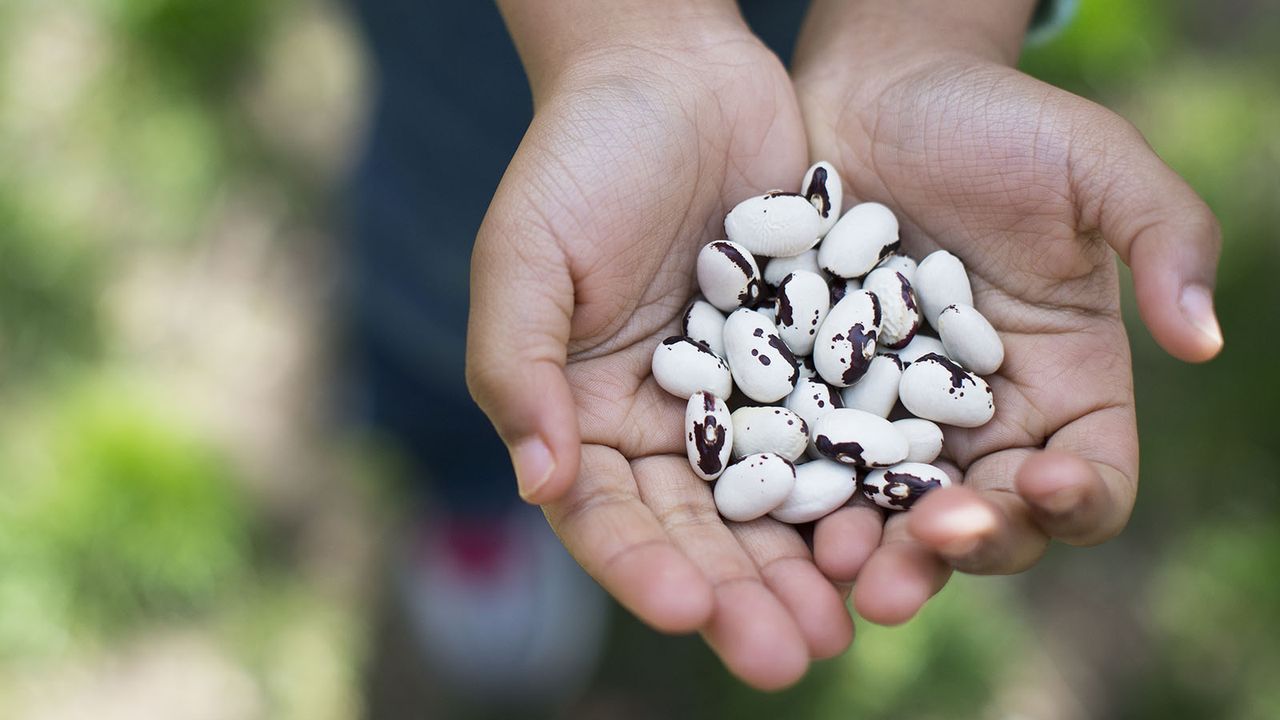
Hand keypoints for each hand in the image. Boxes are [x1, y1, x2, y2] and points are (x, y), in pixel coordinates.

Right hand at [467, 8, 850, 688]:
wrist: (672, 73)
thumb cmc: (578, 160)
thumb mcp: (525, 258)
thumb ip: (517, 370)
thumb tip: (538, 483)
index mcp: (583, 417)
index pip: (608, 518)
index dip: (644, 569)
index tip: (690, 610)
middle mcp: (664, 424)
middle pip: (702, 532)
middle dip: (743, 596)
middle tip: (793, 655)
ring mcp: (742, 397)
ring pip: (779, 502)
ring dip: (811, 565)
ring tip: (853, 621)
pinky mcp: (809, 360)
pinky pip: (839, 432)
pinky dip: (864, 484)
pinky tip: (900, 525)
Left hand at [792, 2, 1222, 623]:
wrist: (875, 95)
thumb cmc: (995, 121)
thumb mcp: (1094, 163)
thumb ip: (1165, 237)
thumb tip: (1206, 341)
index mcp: (1065, 383)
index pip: (1090, 477)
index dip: (1077, 499)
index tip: (1045, 482)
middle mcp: (981, 418)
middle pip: (987, 518)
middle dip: (965, 544)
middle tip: (931, 541)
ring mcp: (892, 417)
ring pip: (890, 512)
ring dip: (873, 546)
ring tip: (841, 558)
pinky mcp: (815, 399)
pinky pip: (808, 460)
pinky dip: (796, 493)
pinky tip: (770, 503)